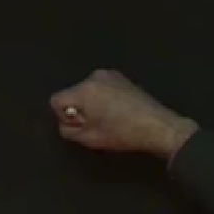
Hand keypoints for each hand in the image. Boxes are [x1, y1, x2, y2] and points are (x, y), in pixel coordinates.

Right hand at [49, 69, 198, 158]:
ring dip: (91, 104)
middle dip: (79, 109)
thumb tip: (66, 122)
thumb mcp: (89, 139)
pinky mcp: (121, 77)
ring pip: (86, 91)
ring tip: (109, 119)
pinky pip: (100, 87)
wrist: (157, 126)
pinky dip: (102, 98)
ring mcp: (109, 74)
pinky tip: (117, 111)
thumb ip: (68, 130)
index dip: (64, 116)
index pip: (56, 100)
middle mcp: (94, 77)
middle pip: (72, 94)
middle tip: (96, 124)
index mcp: (84, 90)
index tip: (82, 125)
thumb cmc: (122, 134)